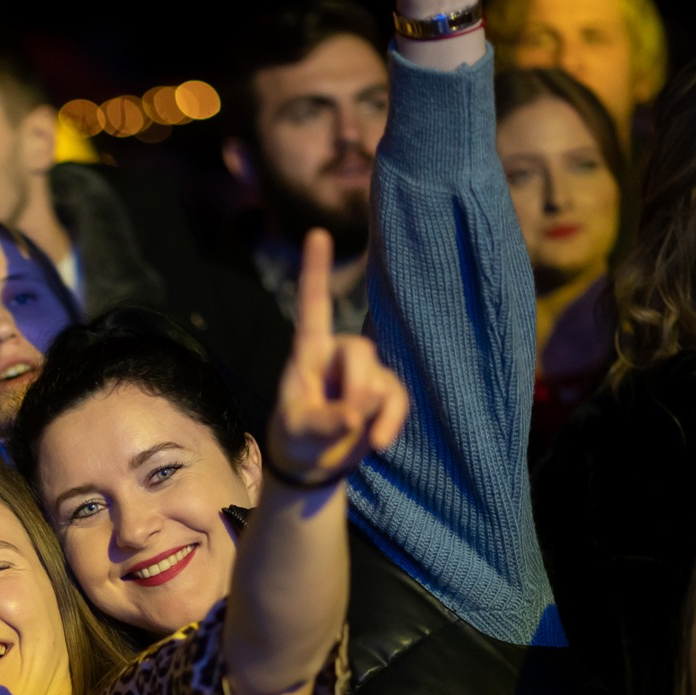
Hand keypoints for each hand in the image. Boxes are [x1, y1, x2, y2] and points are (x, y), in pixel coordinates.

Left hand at [267, 228, 409, 488]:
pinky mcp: (386, 391)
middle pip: (359, 352)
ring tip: (349, 431)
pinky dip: (391, 421)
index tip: (318, 233)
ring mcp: (366, 371)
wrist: (314, 460)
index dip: (316, 271)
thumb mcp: (298, 433)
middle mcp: (340, 353)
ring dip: (370, 411)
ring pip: (381, 380)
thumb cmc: (296, 437)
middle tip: (345, 420)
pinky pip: (398, 399)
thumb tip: (353, 416)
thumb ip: (322, 422)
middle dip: (356, 387)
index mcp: (308, 352)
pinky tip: (377, 443)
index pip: (313, 306)